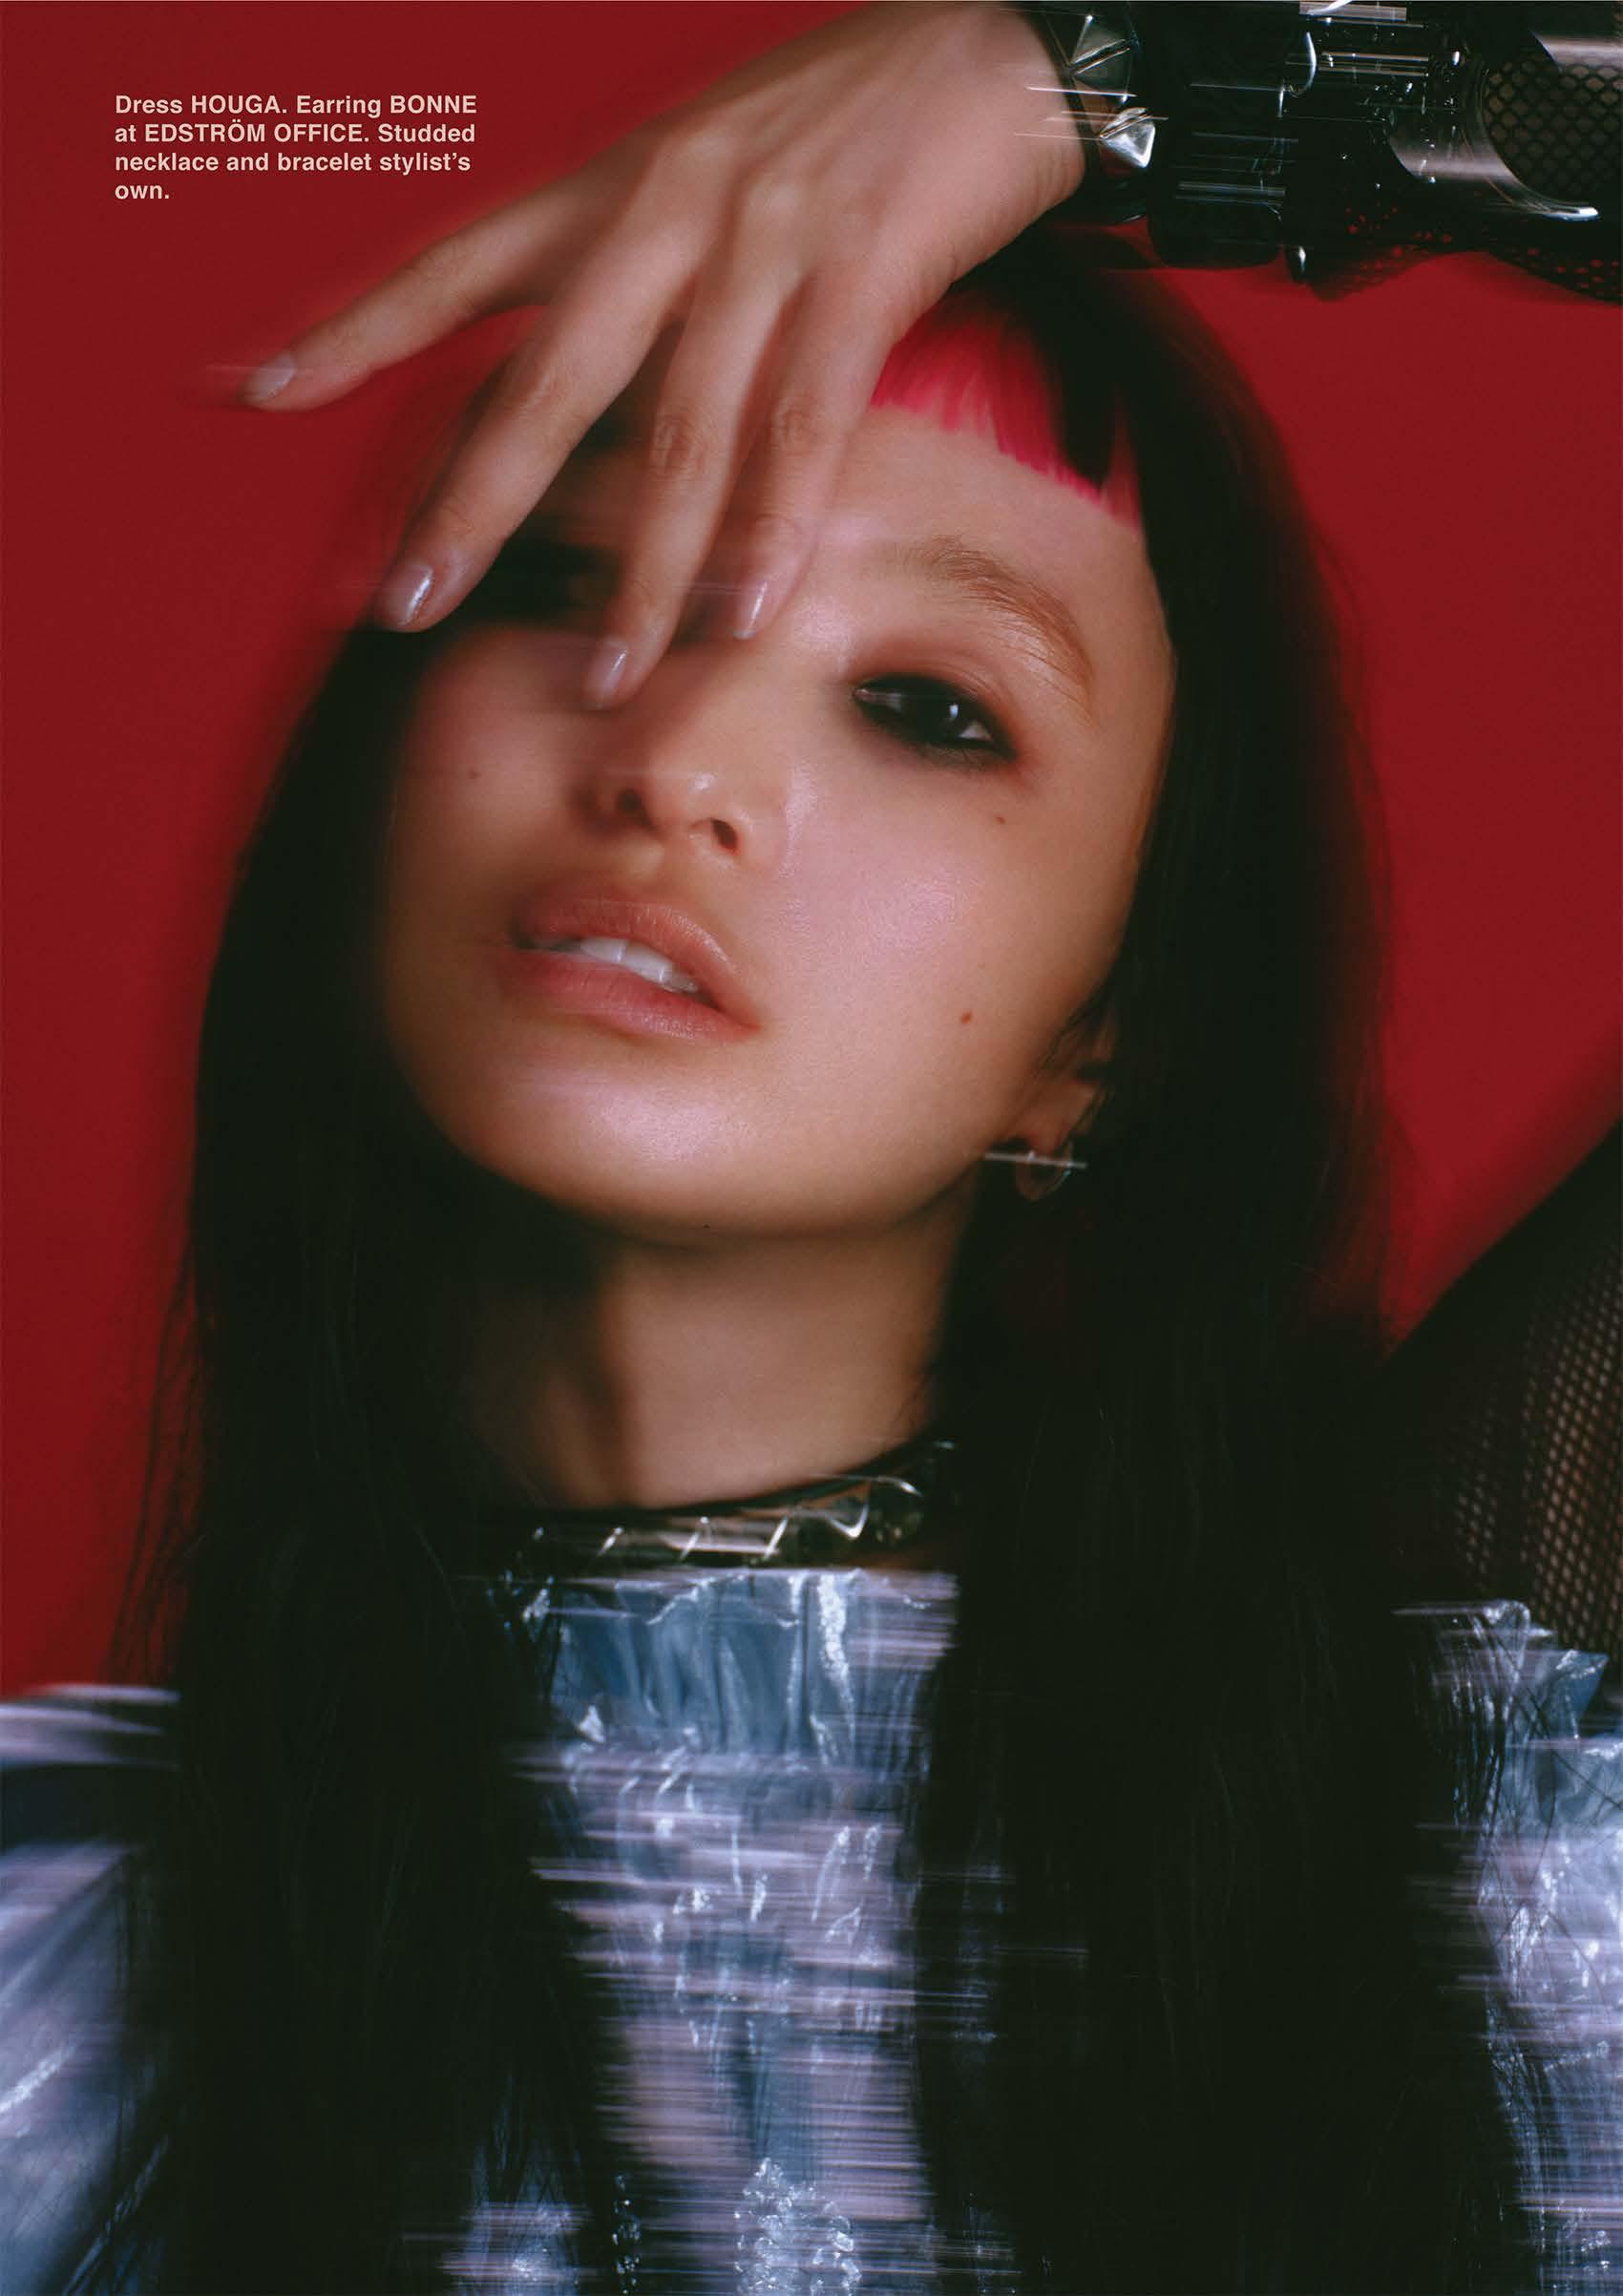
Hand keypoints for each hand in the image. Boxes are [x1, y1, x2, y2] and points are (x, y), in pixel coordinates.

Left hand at [235, 2, 1082, 704]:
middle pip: (545, 383)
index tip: (253, 388)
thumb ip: (623, 264)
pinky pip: (805, 425)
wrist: (986, 49)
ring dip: (641, 576)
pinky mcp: (860, 273)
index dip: (353, 331)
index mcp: (609, 185)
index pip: (453, 265)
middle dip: (472, 507)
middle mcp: (664, 211)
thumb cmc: (838, 118)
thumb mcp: (697, 165)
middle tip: (407, 607)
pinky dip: (776, 529)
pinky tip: (745, 614)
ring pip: (680, 436)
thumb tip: (568, 373)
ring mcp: (761, 244)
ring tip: (608, 677)